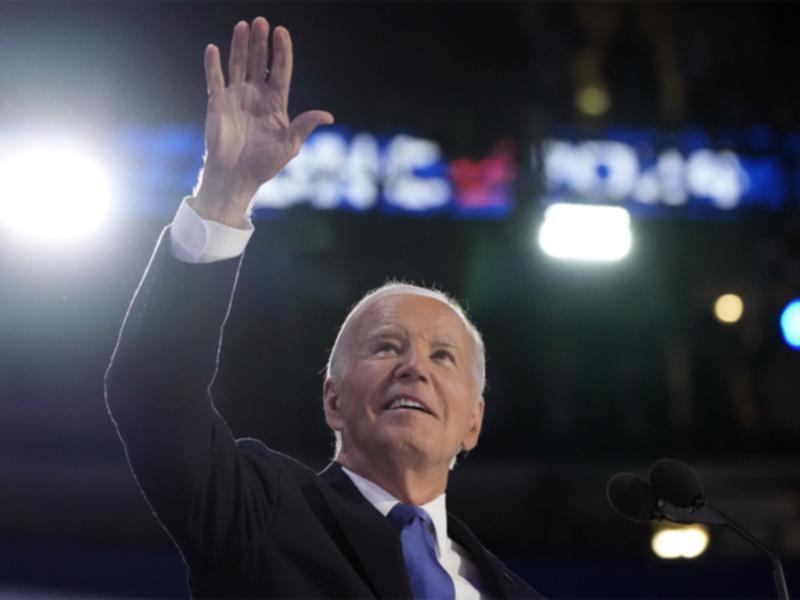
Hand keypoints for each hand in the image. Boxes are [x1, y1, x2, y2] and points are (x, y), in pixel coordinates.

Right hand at [192, 18, 333, 226]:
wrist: (237, 177)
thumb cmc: (264, 164)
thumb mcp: (290, 145)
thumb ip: (305, 126)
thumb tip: (328, 116)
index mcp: (276, 103)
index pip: (280, 70)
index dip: (281, 51)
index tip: (281, 31)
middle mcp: (256, 95)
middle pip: (258, 61)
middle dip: (260, 42)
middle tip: (261, 22)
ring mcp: (236, 97)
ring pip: (238, 64)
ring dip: (239, 45)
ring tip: (242, 26)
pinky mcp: (217, 103)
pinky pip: (214, 80)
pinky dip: (213, 65)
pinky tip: (214, 49)